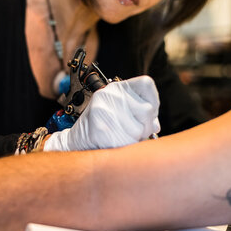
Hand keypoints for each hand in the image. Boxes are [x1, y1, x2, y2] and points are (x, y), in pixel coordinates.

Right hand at [43, 75, 160, 150]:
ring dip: (135, 138)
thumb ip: (138, 113)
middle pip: (148, 109)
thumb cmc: (100, 126)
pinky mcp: (101, 128)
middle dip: (146, 125)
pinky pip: (127, 141)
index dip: (154, 100)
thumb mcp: (118, 110)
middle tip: (134, 130)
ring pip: (140, 129)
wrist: (75, 141)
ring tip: (120, 135)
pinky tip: (114, 142)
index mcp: (116, 87)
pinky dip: (125, 146)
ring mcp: (104, 110)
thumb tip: (155, 124)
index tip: (149, 113)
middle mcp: (110, 94)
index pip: (146, 84)